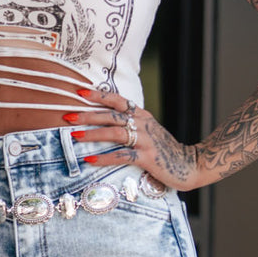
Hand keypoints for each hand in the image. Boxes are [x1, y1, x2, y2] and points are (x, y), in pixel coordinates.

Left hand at [63, 90, 204, 191]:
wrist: (190, 165)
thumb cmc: (164, 150)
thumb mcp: (147, 131)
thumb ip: (130, 124)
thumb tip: (104, 120)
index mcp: (142, 115)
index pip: (117, 100)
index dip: (98, 95)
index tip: (78, 91)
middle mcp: (143, 124)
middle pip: (111, 115)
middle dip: (88, 115)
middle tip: (67, 116)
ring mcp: (146, 140)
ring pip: (115, 133)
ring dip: (93, 134)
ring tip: (74, 136)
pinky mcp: (148, 157)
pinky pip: (122, 156)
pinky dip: (105, 157)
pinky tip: (90, 159)